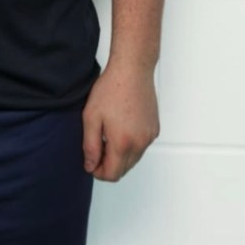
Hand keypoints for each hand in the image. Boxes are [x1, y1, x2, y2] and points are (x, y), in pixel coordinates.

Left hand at [81, 63, 159, 181]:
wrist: (132, 70)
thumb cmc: (111, 89)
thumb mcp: (91, 116)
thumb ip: (90, 145)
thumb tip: (90, 166)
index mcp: (123, 143)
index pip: (112, 174)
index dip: (98, 172)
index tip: (90, 161)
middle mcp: (140, 143)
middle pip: (124, 169)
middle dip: (108, 164)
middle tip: (97, 146)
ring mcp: (149, 136)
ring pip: (133, 159)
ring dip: (120, 155)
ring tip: (108, 134)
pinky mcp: (154, 129)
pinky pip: (141, 146)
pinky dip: (131, 145)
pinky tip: (121, 127)